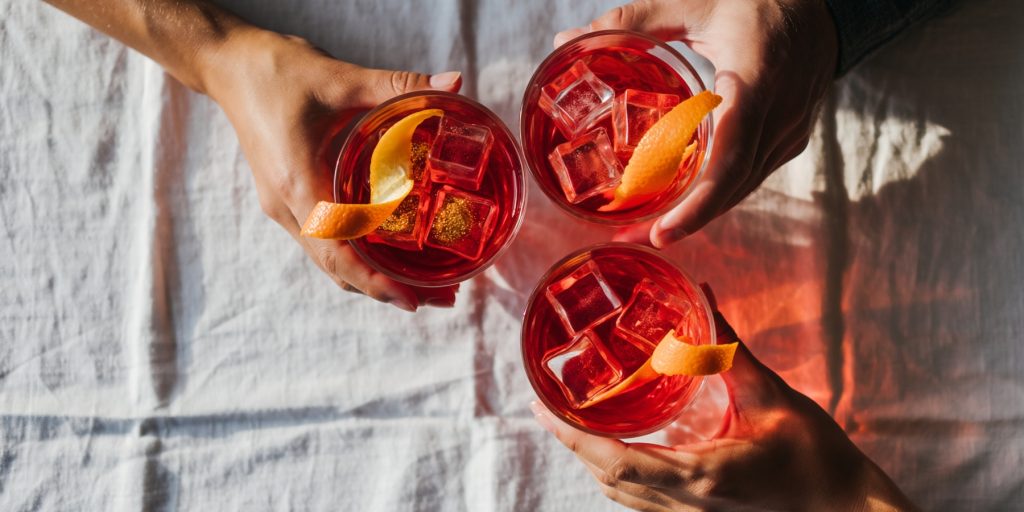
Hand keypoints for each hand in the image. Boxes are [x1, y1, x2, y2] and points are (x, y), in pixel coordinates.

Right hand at [206, 28, 462, 310]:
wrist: (229, 66)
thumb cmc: (276, 72)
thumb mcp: (342, 77)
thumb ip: (399, 85)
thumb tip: (455, 83)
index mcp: (296, 183)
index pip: (336, 251)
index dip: (374, 282)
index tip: (412, 300)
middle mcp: (287, 206)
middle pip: (338, 268)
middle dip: (388, 289)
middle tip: (443, 297)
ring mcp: (286, 206)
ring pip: (331, 259)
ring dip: (375, 276)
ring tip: (428, 282)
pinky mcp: (290, 200)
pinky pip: (327, 240)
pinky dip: (359, 255)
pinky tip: (393, 250)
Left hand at [531, 285, 917, 510]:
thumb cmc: (818, 461)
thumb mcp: (772, 399)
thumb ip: (731, 350)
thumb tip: (705, 299)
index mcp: (699, 474)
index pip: (616, 460)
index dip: (571, 437)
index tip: (541, 408)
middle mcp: (686, 503)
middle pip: (608, 480)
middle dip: (572, 445)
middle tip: (547, 407)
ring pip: (622, 495)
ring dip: (592, 461)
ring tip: (573, 424)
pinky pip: (643, 500)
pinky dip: (619, 473)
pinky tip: (619, 447)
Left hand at [555, 0, 837, 246]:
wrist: (827, 8)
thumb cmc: (761, 1)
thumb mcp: (695, 2)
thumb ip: (632, 21)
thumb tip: (566, 37)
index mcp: (755, 83)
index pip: (729, 158)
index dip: (697, 203)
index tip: (663, 231)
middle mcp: (778, 119)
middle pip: (731, 187)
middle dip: (683, 221)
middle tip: (631, 238)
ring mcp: (789, 134)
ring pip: (740, 188)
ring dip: (697, 214)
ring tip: (646, 229)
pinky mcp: (789, 140)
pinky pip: (749, 176)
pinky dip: (715, 194)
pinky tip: (682, 201)